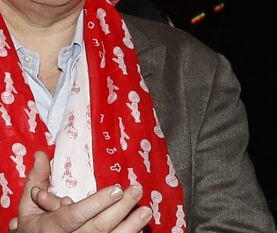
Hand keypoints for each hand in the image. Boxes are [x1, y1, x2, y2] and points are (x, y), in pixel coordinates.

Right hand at [9, 150, 152, 231]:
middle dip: (120, 209)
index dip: (97, 203)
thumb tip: (42, 154)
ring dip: (131, 226)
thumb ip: (36, 180)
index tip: (116, 188)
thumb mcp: (28, 207)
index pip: (75, 216)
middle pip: (98, 228)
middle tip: (137, 190)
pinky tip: (140, 227)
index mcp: (51, 228)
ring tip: (146, 211)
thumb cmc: (34, 229)